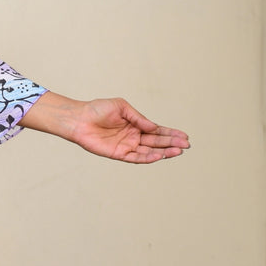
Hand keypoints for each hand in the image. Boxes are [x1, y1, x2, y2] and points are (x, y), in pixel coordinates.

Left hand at [22, 91, 188, 163]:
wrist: (79, 118)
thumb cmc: (97, 109)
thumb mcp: (122, 108)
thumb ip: (139, 118)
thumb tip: (154, 127)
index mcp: (135, 125)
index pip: (157, 130)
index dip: (171, 134)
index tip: (185, 136)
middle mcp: (133, 137)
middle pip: (156, 142)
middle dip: (172, 143)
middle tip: (186, 145)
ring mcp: (126, 146)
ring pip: (149, 151)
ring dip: (163, 152)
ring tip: (178, 151)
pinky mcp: (117, 154)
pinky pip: (135, 158)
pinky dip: (147, 158)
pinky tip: (159, 156)